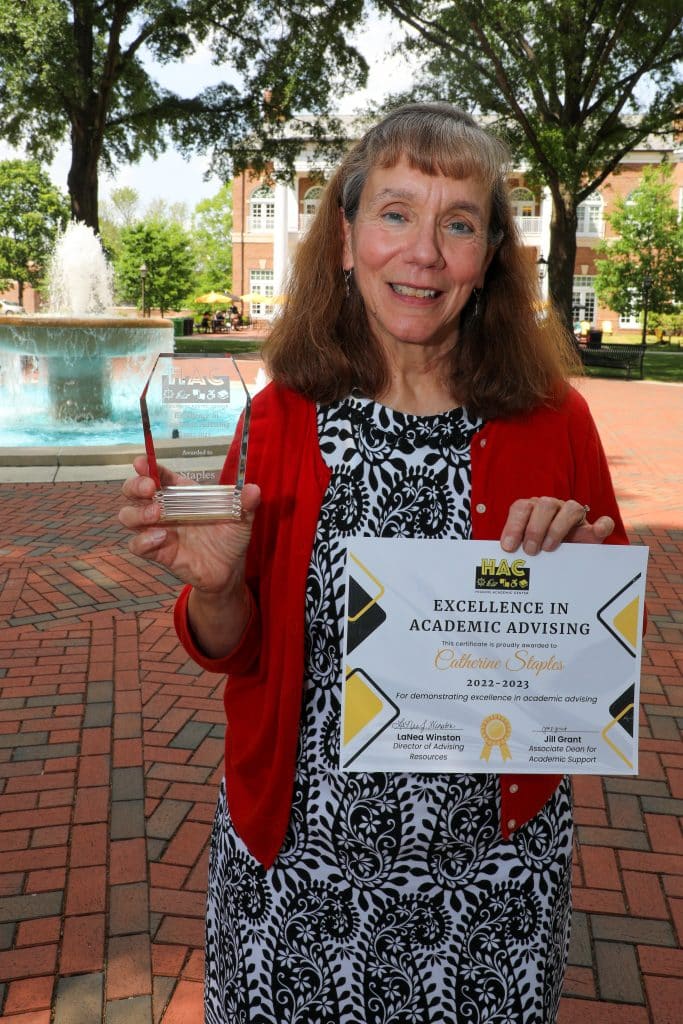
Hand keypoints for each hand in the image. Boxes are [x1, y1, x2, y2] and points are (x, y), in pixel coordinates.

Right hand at [118, 454, 260, 593]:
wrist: (229, 569)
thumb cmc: (230, 537)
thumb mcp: (242, 518)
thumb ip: (246, 503)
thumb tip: (253, 490)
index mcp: (181, 493)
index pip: (157, 474)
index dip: (146, 466)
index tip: (142, 462)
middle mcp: (164, 509)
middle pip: (133, 491)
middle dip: (135, 486)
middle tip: (150, 489)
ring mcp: (157, 530)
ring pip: (128, 516)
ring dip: (138, 513)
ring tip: (158, 515)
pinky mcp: (158, 552)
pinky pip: (136, 545)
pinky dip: (144, 541)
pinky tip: (163, 538)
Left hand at [500, 496, 614, 554]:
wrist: (562, 561)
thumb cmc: (537, 553)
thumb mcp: (524, 550)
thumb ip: (516, 550)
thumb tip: (502, 558)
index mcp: (531, 510)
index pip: (521, 508)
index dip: (513, 526)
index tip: (509, 547)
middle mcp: (552, 508)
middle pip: (544, 505)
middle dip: (535, 528)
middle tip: (531, 551)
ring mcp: (574, 516)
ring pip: (570, 508)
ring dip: (558, 528)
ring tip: (549, 548)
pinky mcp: (593, 530)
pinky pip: (603, 522)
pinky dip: (602, 526)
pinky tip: (597, 532)